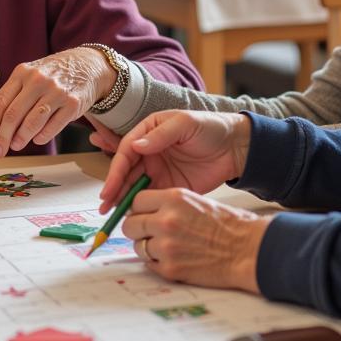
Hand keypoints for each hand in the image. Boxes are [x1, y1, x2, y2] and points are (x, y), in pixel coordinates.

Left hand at [0, 47, 115, 156]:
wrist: (88, 65)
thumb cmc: (53, 74)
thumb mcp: (31, 74)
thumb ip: (16, 95)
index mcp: (22, 72)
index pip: (0, 102)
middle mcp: (38, 80)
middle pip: (13, 114)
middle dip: (3, 137)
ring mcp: (56, 92)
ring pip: (32, 122)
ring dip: (21, 138)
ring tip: (17, 146)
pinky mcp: (72, 104)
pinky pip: (52, 127)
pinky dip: (42, 137)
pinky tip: (37, 139)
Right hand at [98, 110, 251, 210]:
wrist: (235, 147)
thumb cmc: (211, 127)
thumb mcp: (185, 124)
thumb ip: (161, 135)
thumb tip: (136, 146)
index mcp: (148, 131)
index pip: (126, 151)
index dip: (116, 169)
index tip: (110, 187)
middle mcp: (148, 151)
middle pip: (126, 171)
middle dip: (114, 188)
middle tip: (105, 207)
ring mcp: (157, 170)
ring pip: (134, 186)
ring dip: (123, 199)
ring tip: (113, 215)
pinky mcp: (168, 186)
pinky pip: (150, 197)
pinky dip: (140, 207)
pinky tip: (133, 216)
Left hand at [121, 187, 267, 291]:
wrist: (247, 250)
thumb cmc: (228, 225)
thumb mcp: (196, 201)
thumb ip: (168, 204)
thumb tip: (143, 211)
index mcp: (174, 198)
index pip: (136, 200)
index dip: (139, 208)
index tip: (144, 213)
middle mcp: (166, 221)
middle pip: (130, 224)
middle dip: (137, 228)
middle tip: (149, 232)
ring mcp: (166, 247)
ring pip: (138, 246)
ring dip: (148, 247)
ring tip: (168, 246)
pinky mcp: (170, 269)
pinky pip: (149, 265)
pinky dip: (157, 263)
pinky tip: (175, 258)